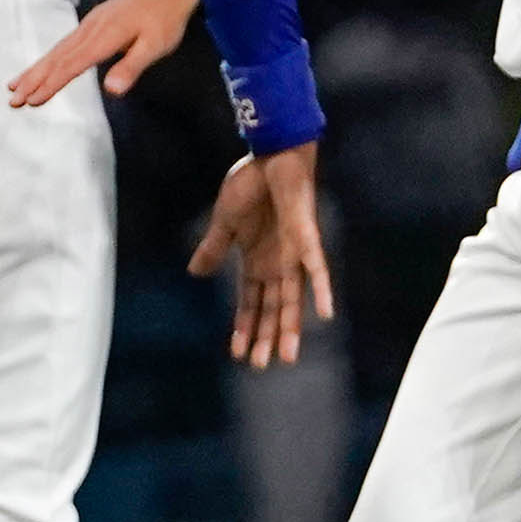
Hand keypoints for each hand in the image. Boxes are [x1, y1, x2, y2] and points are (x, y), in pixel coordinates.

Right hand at [10, 0, 199, 109]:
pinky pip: (64, 42)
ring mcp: (90, 24)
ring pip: (57, 49)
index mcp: (104, 36)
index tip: (32, 100)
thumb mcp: (155, 46)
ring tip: (15, 85)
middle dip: (34, 78)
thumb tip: (111, 90)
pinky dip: (49, 56)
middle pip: (56, 57)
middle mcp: (91, 29)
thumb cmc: (166, 19)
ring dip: (36, 68)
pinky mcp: (93, 21)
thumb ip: (132, 67)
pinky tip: (43, 64)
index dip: (51, 83)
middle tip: (12, 98)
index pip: (72, 64)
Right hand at [195, 145, 334, 368]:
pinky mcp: (306, 238)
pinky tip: (326, 315)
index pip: (250, 302)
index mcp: (255, 259)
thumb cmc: (249, 184)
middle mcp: (276, 263)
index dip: (244, 327)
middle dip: (266, 338)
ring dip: (290, 327)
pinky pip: (317, 269)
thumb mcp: (224, 222)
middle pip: (271, 309)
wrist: (271, 153)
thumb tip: (194, 273)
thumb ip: (214, 249)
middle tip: (260, 368)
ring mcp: (293, 253)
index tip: (237, 354)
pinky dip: (322, 290)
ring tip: (286, 358)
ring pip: (292, 299)